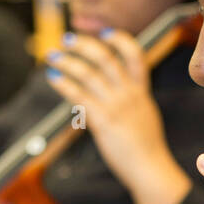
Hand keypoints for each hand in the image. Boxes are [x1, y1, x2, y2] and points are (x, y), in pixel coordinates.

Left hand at [45, 31, 182, 203]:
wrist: (150, 169)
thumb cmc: (147, 150)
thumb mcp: (145, 118)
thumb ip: (134, 102)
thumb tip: (118, 96)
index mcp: (141, 92)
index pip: (135, 55)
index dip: (120, 40)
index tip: (105, 34)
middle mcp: (129, 94)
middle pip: (106, 58)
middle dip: (84, 45)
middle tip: (68, 38)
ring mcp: (116, 106)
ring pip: (89, 73)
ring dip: (68, 61)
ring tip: (53, 56)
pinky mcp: (103, 121)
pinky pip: (79, 96)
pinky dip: (64, 83)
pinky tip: (53, 78)